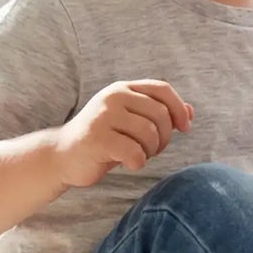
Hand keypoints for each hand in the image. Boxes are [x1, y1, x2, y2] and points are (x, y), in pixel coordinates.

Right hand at [53, 80, 192, 187]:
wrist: (63, 155)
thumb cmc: (103, 139)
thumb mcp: (131, 122)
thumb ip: (158, 114)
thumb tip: (190, 112)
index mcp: (123, 89)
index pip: (162, 89)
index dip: (179, 108)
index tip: (185, 128)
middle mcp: (113, 97)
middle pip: (160, 114)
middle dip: (164, 137)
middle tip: (152, 149)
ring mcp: (103, 116)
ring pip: (149, 133)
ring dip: (151, 151)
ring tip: (139, 155)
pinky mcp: (97, 138)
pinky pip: (134, 152)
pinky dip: (138, 162)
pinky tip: (128, 163)